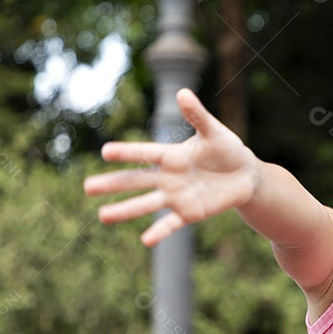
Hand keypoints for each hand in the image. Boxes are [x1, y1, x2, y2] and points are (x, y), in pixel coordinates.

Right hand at [84, 89, 256, 246]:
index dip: (127, 153)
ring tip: (102, 217)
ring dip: (125, 210)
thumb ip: (197, 116)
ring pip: (146, 204)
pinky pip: (171, 223)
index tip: (105, 152)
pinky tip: (145, 240)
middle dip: (113, 184)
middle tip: (87, 187)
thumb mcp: (214, 131)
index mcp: (171, 156)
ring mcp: (176, 196)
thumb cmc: (227, 149)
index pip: (145, 154)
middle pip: (136, 180)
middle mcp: (168, 177)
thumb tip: (182, 93)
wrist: (245, 175)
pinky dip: (159, 231)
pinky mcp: (189, 213)